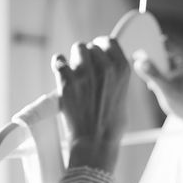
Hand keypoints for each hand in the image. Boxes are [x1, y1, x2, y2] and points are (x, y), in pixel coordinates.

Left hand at [52, 37, 129, 171]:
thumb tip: (109, 71)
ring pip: (78, 49)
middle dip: (88, 55)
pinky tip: (60, 70)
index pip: (110, 42)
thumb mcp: (123, 98)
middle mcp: (106, 68)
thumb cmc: (111, 125)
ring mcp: (86, 74)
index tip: (96, 52)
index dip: (102, 45)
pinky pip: (60, 60)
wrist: (95, 141)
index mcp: (122, 70)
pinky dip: (59, 64)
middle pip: (92, 46)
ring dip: (74, 58)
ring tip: (73, 70)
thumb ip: (117, 81)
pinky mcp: (68, 81)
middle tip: (85, 69)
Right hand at [133, 46, 182, 124]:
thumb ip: (153, 75)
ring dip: (152, 65)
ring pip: (162, 58)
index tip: (136, 46)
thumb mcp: (167, 91)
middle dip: (150, 55)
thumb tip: (139, 62)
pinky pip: (163, 66)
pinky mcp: (178, 72)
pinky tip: (152, 84)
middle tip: (136, 59)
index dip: (151, 43)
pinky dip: (156, 72)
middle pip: (163, 49)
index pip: (167, 43)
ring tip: (147, 77)